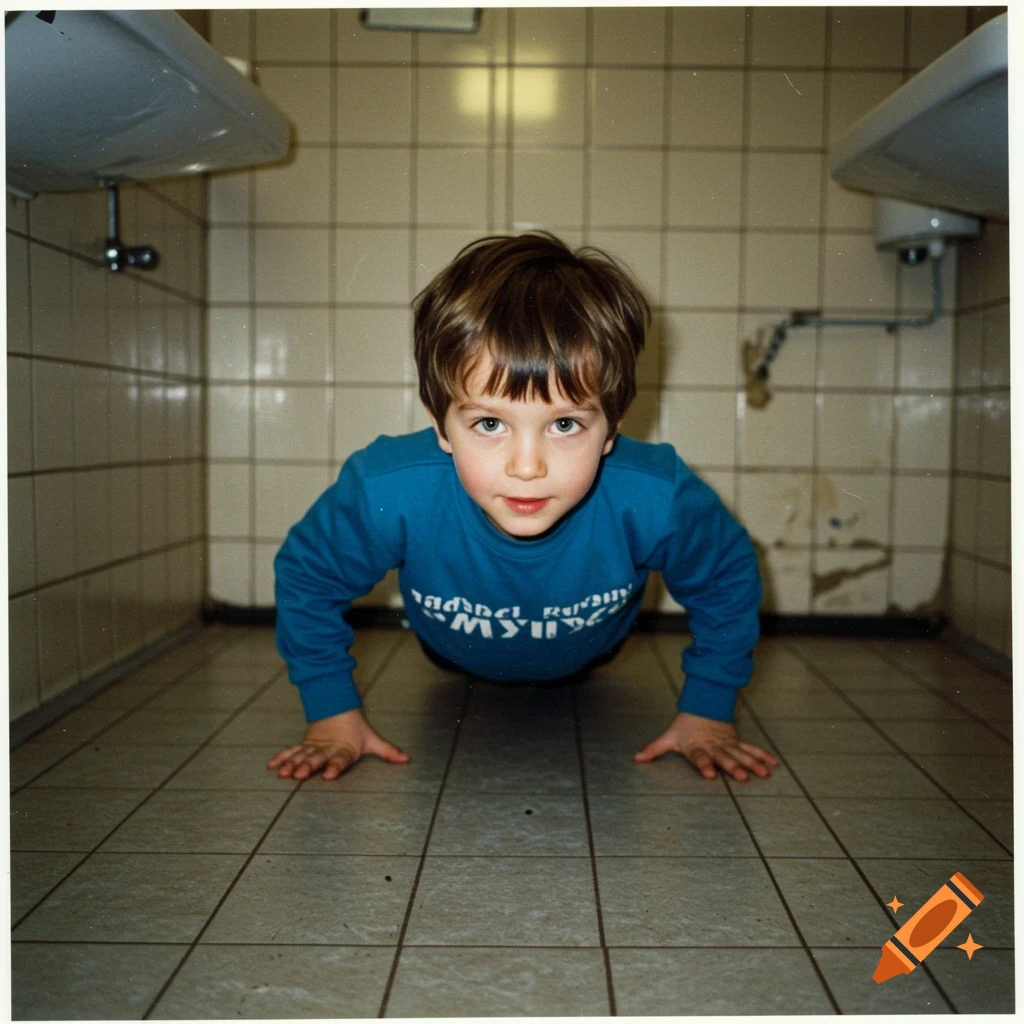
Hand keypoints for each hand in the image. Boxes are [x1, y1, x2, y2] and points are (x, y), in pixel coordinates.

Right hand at [266, 708, 408, 780]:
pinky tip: (272, 766)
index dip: (336, 766)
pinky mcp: (304, 745)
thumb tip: (407, 759)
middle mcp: (328, 748)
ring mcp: (314, 746)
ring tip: (283, 774)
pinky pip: (291, 751)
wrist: (338, 707)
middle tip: (300, 775)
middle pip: (318, 758)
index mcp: (345, 749)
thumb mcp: (372, 740)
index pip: (341, 759)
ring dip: (292, 764)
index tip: (331, 774)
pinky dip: (281, 757)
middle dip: (309, 766)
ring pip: (302, 755)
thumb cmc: (356, 728)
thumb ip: (388, 751)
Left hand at [634, 711, 778, 780]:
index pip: (699, 757)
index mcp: (697, 746)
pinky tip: (773, 764)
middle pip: (724, 757)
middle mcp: (714, 746)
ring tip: (763, 774)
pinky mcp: (737, 741)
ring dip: (753, 763)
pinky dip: (762, 755)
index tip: (710, 774)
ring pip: (741, 754)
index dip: (703, 765)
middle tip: (742, 776)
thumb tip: (636, 758)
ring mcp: (727, 743)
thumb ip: (654, 749)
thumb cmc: (685, 725)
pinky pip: (751, 749)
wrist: (702, 704)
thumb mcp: (669, 737)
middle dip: (733, 766)